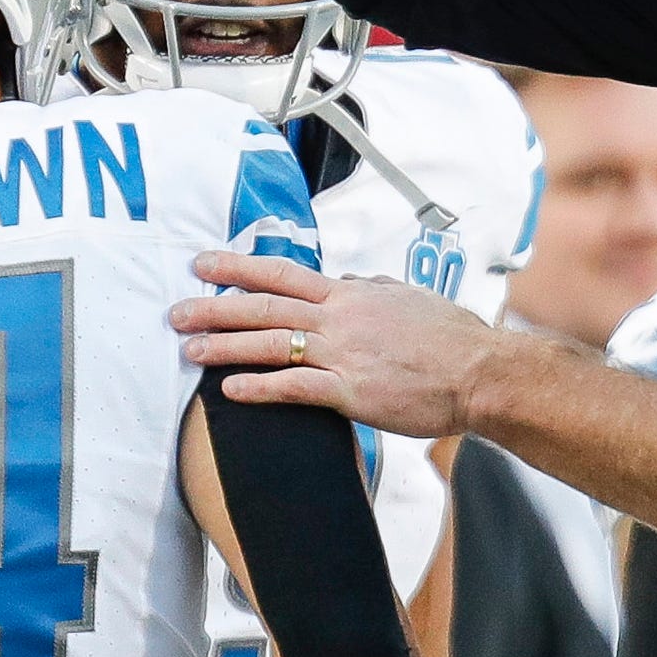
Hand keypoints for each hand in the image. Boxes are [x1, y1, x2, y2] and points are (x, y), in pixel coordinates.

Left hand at [170, 251, 495, 437]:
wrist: (480, 371)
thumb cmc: (451, 338)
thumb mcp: (407, 298)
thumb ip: (372, 290)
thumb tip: (350, 282)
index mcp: (352, 294)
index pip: (283, 273)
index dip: (239, 267)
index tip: (204, 263)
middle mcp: (341, 318)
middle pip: (264, 306)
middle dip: (215, 306)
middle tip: (176, 311)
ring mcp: (344, 354)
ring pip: (271, 345)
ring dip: (225, 346)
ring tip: (190, 350)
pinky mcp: (352, 392)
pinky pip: (295, 388)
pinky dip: (260, 388)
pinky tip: (231, 391)